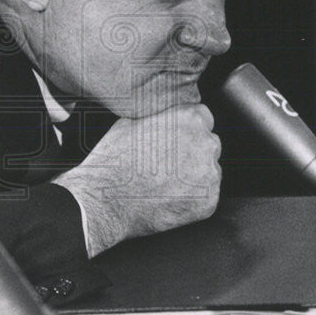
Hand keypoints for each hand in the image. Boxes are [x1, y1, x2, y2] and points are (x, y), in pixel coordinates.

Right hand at [54, 104, 220, 256]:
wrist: (106, 200)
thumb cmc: (114, 161)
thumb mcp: (131, 121)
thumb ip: (159, 115)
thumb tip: (163, 113)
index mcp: (190, 119)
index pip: (203, 118)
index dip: (188, 129)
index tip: (177, 140)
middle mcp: (205, 144)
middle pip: (208, 145)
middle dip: (193, 152)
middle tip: (168, 164)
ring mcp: (209, 174)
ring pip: (209, 171)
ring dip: (194, 175)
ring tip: (166, 183)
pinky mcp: (208, 201)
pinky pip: (207, 196)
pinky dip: (193, 198)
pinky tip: (170, 197)